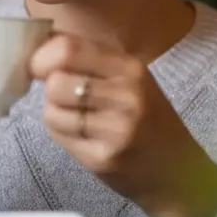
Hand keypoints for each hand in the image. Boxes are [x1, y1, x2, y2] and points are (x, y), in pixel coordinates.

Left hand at [29, 33, 216, 216]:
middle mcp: (126, 95)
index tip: (39, 66)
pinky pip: (59, 137)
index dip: (41, 56)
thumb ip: (88, 60)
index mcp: (129, 67)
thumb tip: (38, 45)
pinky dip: (63, 136)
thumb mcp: (128, 79)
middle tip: (62, 97)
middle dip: (49, 89)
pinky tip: (85, 138)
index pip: (67, 48)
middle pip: (55, 81)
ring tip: (78, 120)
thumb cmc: (146, 119)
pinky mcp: (103, 158)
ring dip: (55, 114)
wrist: (179, 171)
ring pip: (52, 110)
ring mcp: (116, 129)